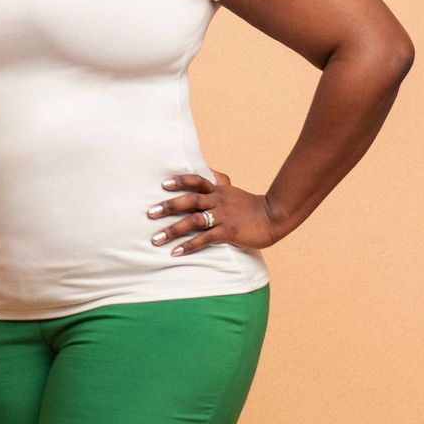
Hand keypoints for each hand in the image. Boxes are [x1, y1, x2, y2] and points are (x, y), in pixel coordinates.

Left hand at [147, 169, 283, 255]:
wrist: (274, 217)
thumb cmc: (251, 207)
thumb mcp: (233, 192)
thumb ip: (220, 182)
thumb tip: (210, 171)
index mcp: (218, 190)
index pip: (196, 180)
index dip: (179, 180)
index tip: (163, 184)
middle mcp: (218, 201)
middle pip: (189, 200)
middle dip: (168, 206)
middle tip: (149, 213)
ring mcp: (223, 216)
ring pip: (193, 220)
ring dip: (173, 230)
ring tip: (156, 239)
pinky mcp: (229, 232)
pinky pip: (205, 238)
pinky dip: (189, 245)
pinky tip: (176, 252)